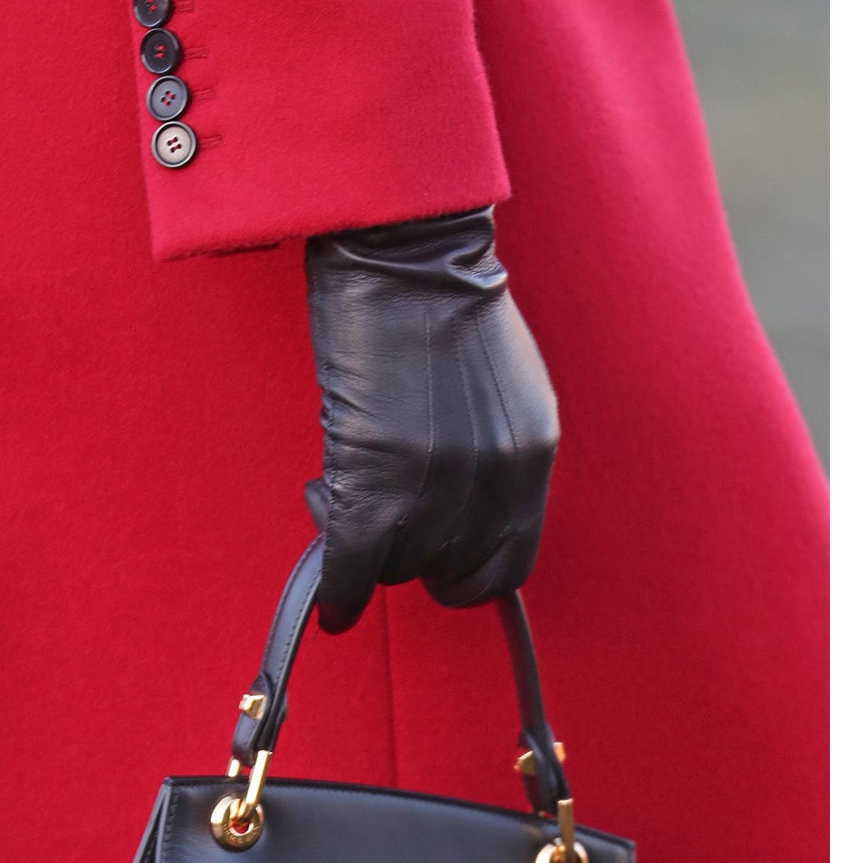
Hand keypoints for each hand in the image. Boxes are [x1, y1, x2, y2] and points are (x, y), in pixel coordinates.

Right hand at [303, 206, 558, 632]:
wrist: (402, 254)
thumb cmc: (437, 301)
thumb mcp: (496, 388)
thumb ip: (487, 452)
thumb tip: (454, 510)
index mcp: (530, 452)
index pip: (510, 561)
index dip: (465, 572)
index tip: (434, 564)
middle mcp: (494, 479)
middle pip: (449, 571)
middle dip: (412, 560)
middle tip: (380, 528)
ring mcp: (436, 485)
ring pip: (397, 565)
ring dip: (367, 547)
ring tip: (337, 491)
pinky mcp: (377, 482)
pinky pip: (356, 567)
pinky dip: (340, 593)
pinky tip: (332, 608)